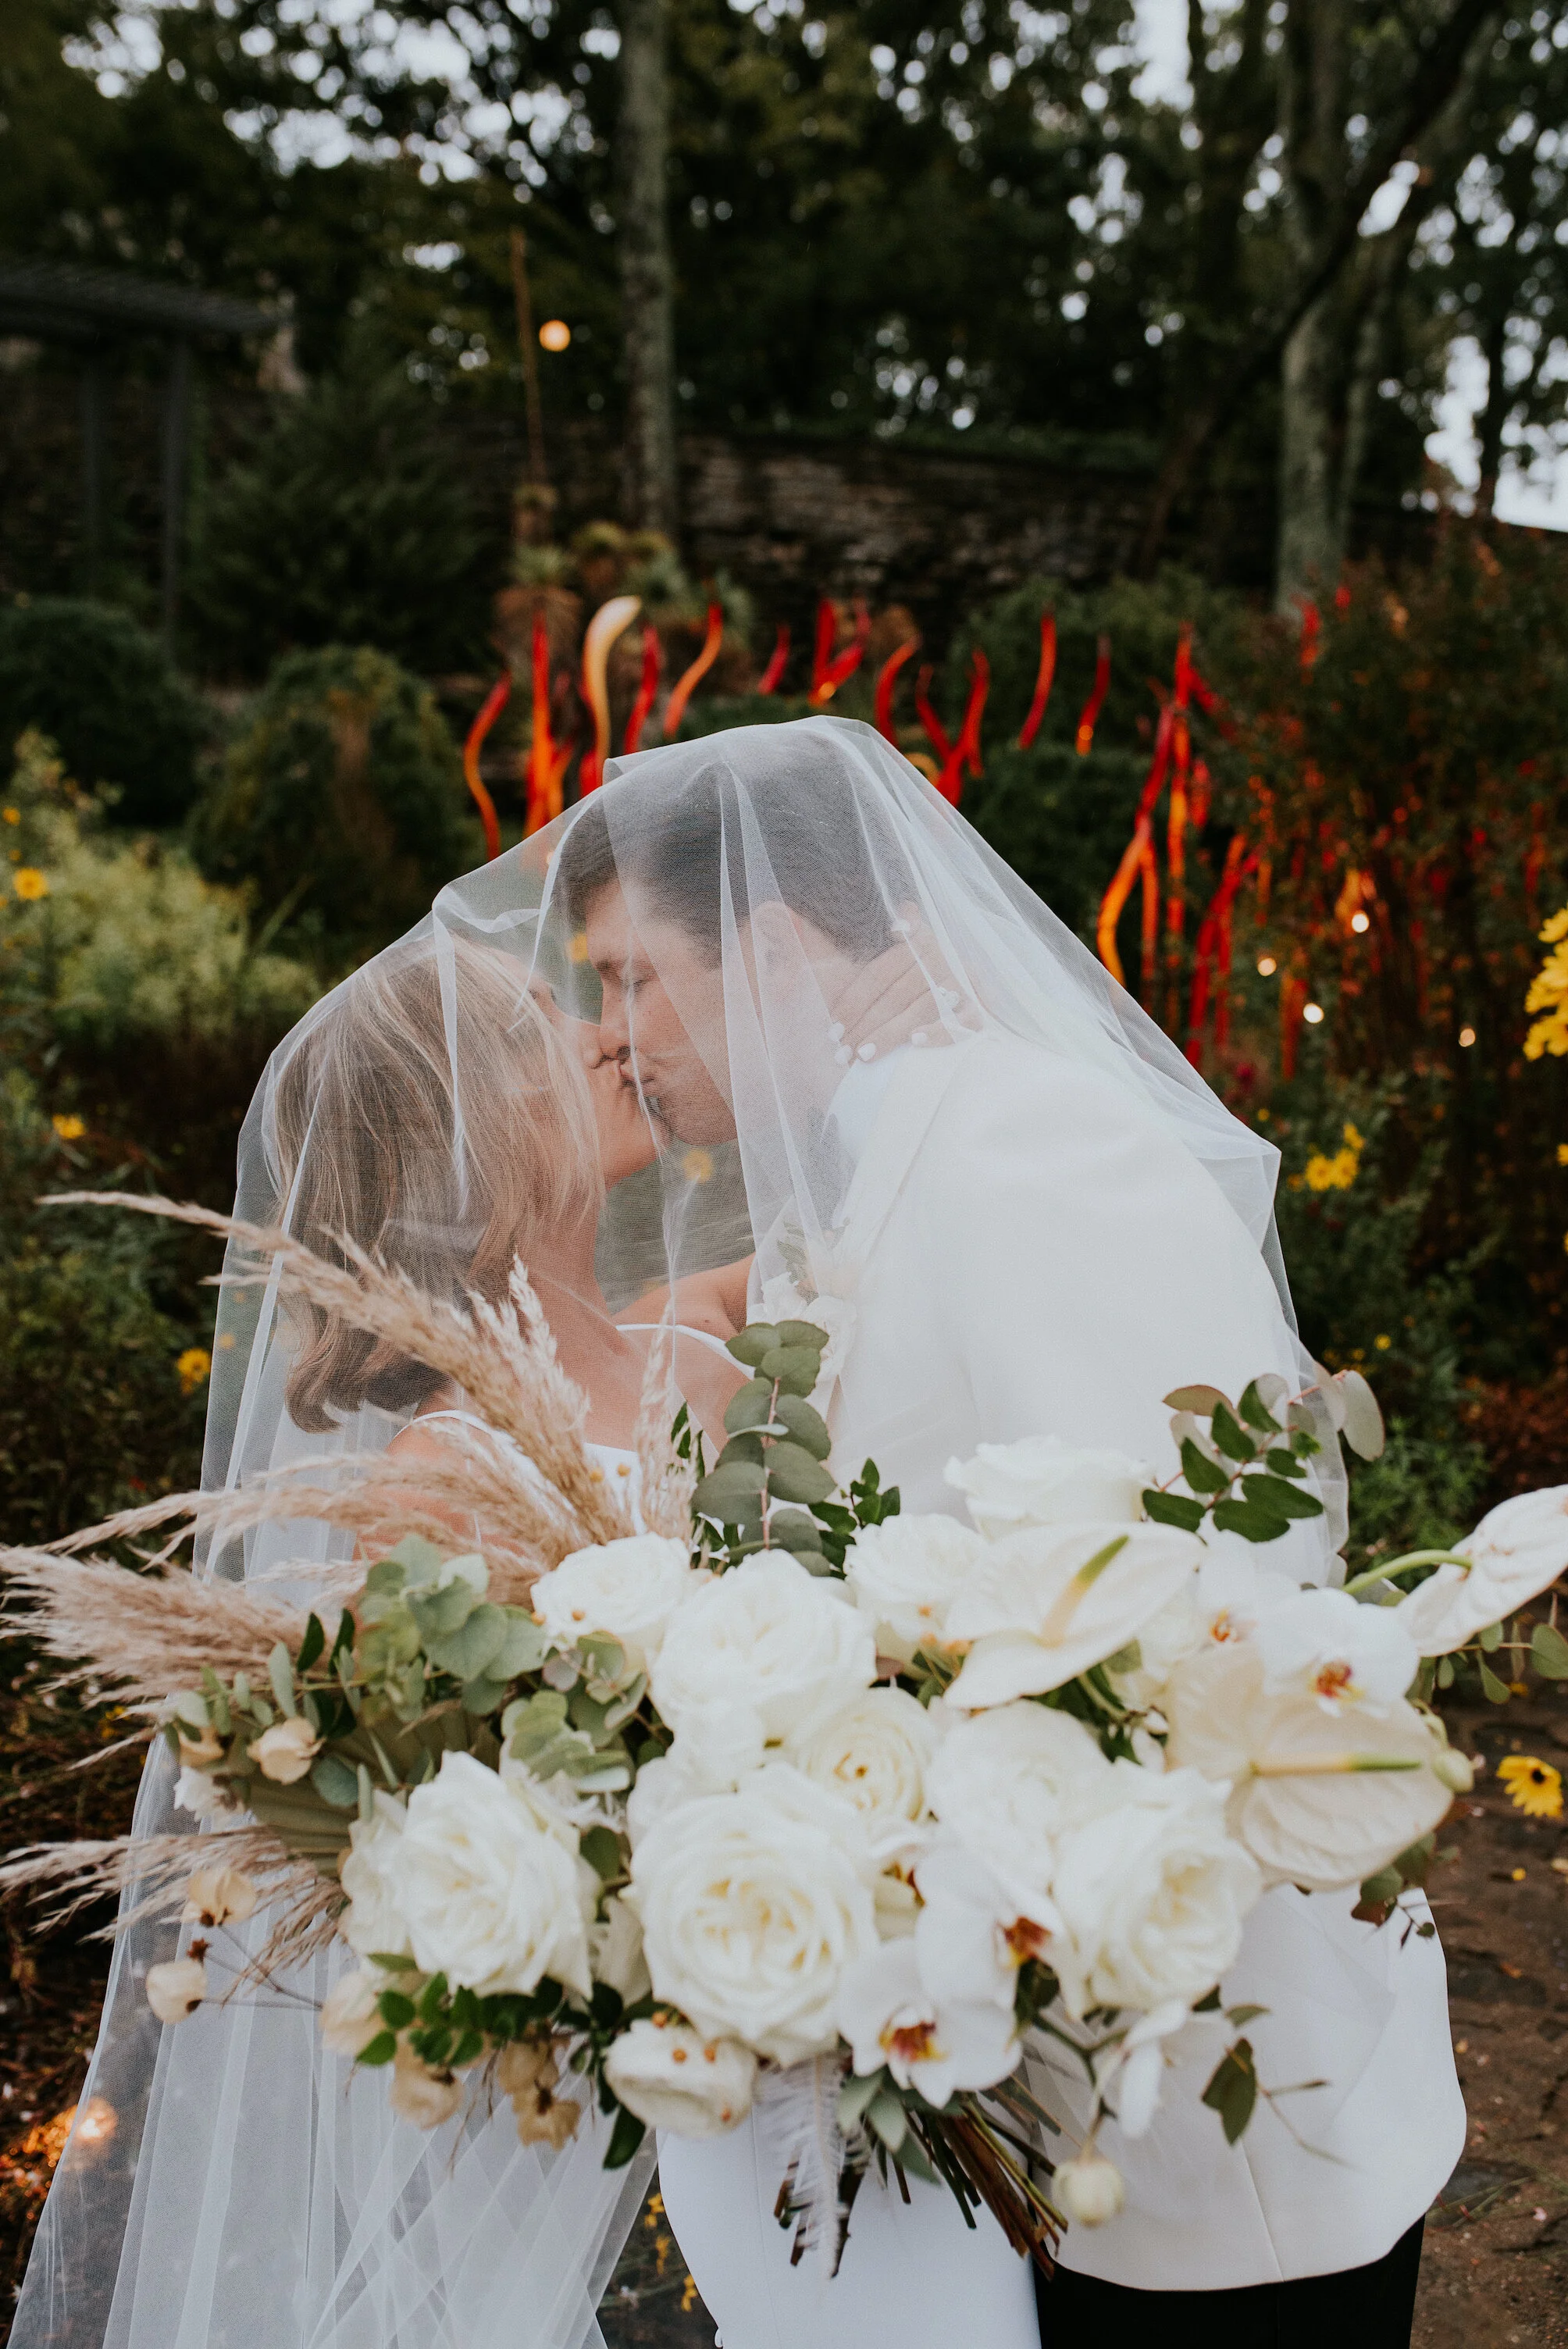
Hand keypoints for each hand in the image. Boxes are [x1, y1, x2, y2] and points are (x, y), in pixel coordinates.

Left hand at [826, 915, 978, 1064]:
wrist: (956, 980)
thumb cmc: (907, 971)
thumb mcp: (891, 945)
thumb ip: (886, 932)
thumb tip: (899, 924)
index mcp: (917, 942)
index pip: (878, 974)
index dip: (853, 1001)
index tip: (833, 1027)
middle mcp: (940, 960)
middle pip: (896, 996)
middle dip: (865, 1025)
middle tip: (842, 1051)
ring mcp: (960, 984)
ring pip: (920, 1010)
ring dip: (890, 1034)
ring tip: (864, 1055)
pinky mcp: (976, 1007)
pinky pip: (962, 1022)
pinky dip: (940, 1032)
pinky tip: (915, 1042)